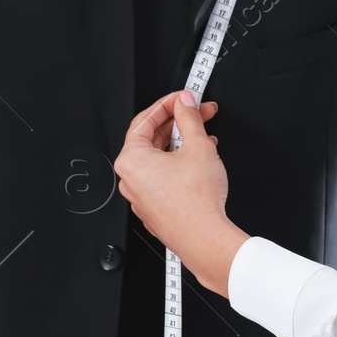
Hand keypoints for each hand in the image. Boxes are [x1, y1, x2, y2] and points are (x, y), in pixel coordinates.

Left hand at [113, 89, 250, 297]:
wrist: (204, 238)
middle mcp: (130, 179)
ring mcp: (141, 196)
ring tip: (205, 135)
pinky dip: (180, 163)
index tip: (185, 97)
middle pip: (152, 139)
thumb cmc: (196, 202)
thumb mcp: (198, 145)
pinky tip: (200, 158)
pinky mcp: (155, 208)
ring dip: (182, 143)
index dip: (168, 103)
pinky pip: (164, 177)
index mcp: (131, 160)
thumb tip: (186, 103)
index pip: (145, 120)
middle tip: (199, 112)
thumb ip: (190, 117)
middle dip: (178, 123)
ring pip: (160, 159)